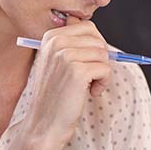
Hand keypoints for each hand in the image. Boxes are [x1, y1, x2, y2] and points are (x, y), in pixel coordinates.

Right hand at [19, 17, 112, 148]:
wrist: (44, 122)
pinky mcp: (78, 71)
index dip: (95, 46)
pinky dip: (103, 83)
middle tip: (90, 76)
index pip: (87, 26)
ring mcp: (66, 55)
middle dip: (100, 59)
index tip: (88, 63)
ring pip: (104, 54)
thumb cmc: (54, 94)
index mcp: (50, 36)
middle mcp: (56, 42)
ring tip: (88, 86)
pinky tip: (90, 93)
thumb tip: (88, 27)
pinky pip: (106, 69)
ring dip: (102, 72)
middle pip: (98, 39)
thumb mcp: (56, 62)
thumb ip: (70, 42)